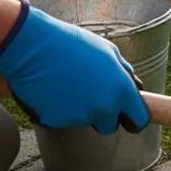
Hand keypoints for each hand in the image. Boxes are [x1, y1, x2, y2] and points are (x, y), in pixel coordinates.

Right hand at [0, 1, 149, 133]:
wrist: (32, 47)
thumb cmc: (72, 44)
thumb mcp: (109, 52)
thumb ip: (124, 73)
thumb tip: (133, 87)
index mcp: (121, 91)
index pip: (138, 120)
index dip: (134, 119)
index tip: (128, 117)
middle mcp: (103, 108)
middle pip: (109, 126)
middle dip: (104, 116)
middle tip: (91, 96)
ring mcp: (79, 117)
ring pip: (84, 121)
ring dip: (79, 109)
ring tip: (67, 84)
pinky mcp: (55, 121)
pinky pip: (62, 119)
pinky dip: (59, 110)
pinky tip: (52, 90)